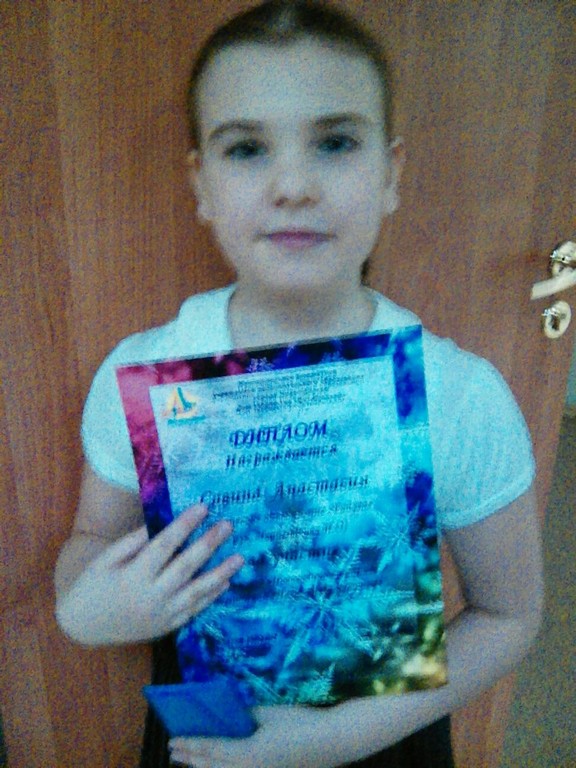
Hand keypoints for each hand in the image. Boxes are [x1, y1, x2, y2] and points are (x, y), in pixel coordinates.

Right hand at [56, 505, 243, 644]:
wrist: (84, 625)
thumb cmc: (94, 584)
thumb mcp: (106, 559)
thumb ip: (133, 542)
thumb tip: (160, 524)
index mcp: (134, 575)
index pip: (164, 545)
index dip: (185, 525)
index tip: (203, 507)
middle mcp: (151, 596)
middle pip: (186, 567)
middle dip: (208, 544)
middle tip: (227, 525)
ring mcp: (161, 614)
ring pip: (196, 592)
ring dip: (220, 574)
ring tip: (239, 558)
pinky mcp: (166, 626)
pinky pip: (193, 611)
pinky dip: (211, 597)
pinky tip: (226, 583)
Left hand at [168, 705, 349, 767]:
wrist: (331, 742)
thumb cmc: (299, 724)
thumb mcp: (269, 714)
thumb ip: (246, 716)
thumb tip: (230, 716)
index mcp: (246, 755)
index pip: (211, 750)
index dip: (191, 745)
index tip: (174, 740)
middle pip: (213, 767)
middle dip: (192, 758)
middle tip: (174, 750)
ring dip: (205, 766)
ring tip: (190, 759)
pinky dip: (223, 767)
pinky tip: (220, 762)